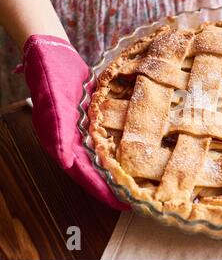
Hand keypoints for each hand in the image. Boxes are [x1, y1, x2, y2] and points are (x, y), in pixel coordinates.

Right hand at [18, 35, 128, 210]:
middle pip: (92, 171)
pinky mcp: (86, 120)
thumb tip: (66, 163)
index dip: (101, 191)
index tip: (122, 205)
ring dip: (111, 174)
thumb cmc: (50, 76)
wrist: (52, 54)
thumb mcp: (53, 103)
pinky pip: (100, 142)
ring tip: (132, 185)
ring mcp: (78, 131)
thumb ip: (58, 134)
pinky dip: (111, 154)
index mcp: (61, 142)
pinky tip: (125, 157)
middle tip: (133, 201)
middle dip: (110, 188)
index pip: (84, 174)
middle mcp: (70, 140)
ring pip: (97, 159)